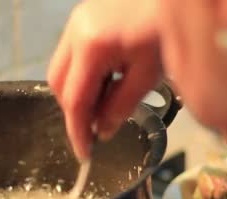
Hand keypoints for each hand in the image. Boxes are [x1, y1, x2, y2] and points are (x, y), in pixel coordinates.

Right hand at [47, 0, 161, 159]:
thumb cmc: (167, 26)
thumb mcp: (148, 73)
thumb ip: (122, 106)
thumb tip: (103, 131)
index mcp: (92, 47)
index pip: (75, 100)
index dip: (78, 131)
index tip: (84, 153)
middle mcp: (75, 32)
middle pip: (58, 84)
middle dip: (74, 111)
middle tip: (94, 129)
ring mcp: (76, 21)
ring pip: (61, 68)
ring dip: (77, 91)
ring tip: (104, 103)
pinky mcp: (83, 17)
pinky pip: (72, 54)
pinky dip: (83, 73)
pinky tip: (107, 79)